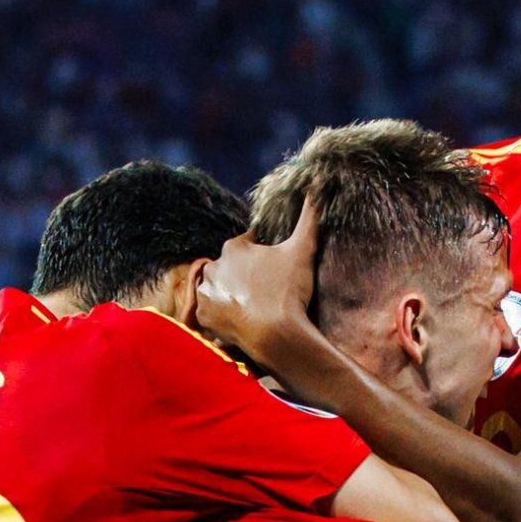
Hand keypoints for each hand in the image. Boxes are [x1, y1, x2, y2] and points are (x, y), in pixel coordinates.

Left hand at [192, 197, 321, 368]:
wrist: (276, 335)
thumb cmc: (288, 291)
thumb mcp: (303, 249)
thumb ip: (309, 217)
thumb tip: (316, 186)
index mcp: (233, 247)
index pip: (248, 243)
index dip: (263, 253)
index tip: (275, 266)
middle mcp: (214, 267)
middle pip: (231, 266)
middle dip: (245, 274)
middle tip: (266, 289)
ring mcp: (206, 293)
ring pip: (219, 288)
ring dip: (231, 294)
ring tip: (254, 305)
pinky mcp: (204, 318)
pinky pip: (212, 313)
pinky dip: (223, 315)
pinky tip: (242, 318)